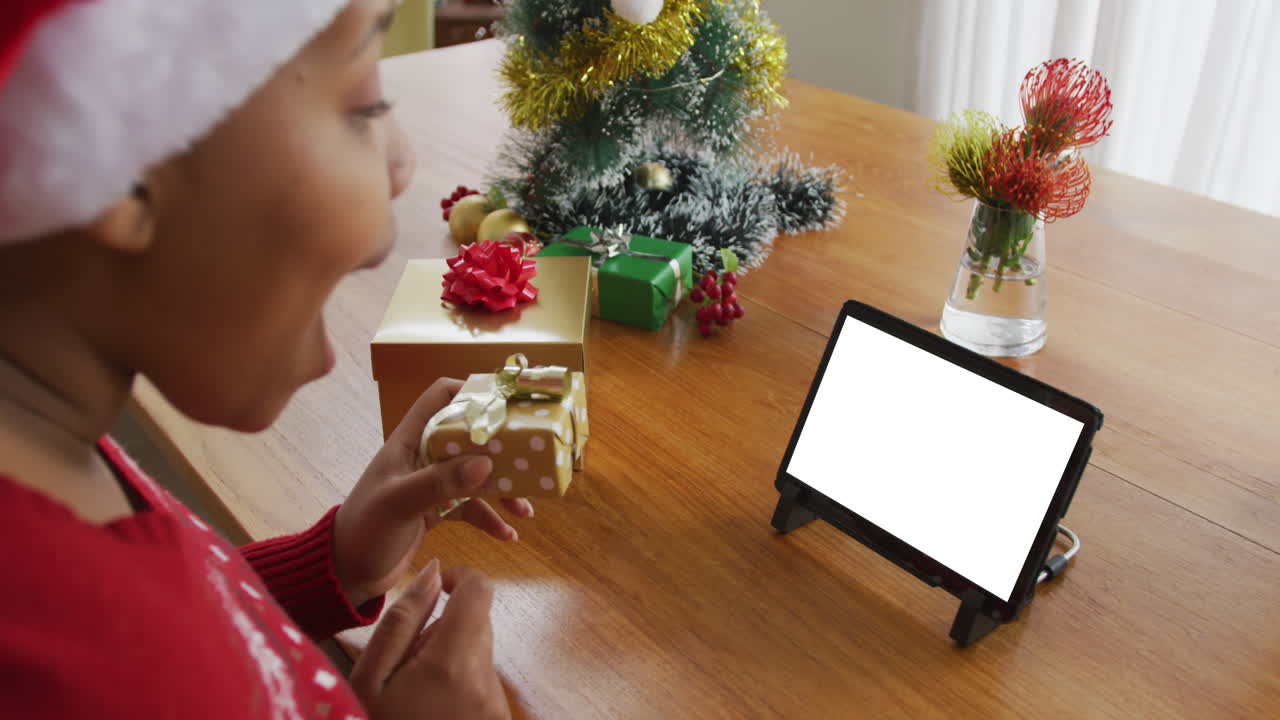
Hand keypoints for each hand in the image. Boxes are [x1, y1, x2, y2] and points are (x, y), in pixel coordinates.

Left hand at [334, 378, 534, 606]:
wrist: (344, 574)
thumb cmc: (364, 531)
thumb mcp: (400, 504)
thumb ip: (440, 482)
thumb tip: (486, 463)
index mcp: (409, 440)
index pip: (441, 397)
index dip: (472, 391)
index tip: (506, 404)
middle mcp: (423, 456)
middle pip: (470, 436)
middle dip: (501, 447)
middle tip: (530, 457)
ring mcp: (432, 483)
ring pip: (476, 474)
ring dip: (502, 488)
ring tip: (525, 508)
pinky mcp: (437, 510)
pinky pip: (472, 507)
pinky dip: (491, 518)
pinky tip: (508, 534)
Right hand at [350, 561, 509, 719]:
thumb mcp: (370, 679)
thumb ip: (401, 620)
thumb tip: (433, 571)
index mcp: (454, 661)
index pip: (480, 590)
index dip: (459, 577)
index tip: (435, 589)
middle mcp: (485, 677)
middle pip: (476, 620)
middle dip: (442, 626)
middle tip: (405, 662)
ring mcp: (495, 700)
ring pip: (477, 649)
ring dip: (447, 655)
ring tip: (414, 691)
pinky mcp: (498, 717)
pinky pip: (480, 678)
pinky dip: (456, 681)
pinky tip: (429, 708)